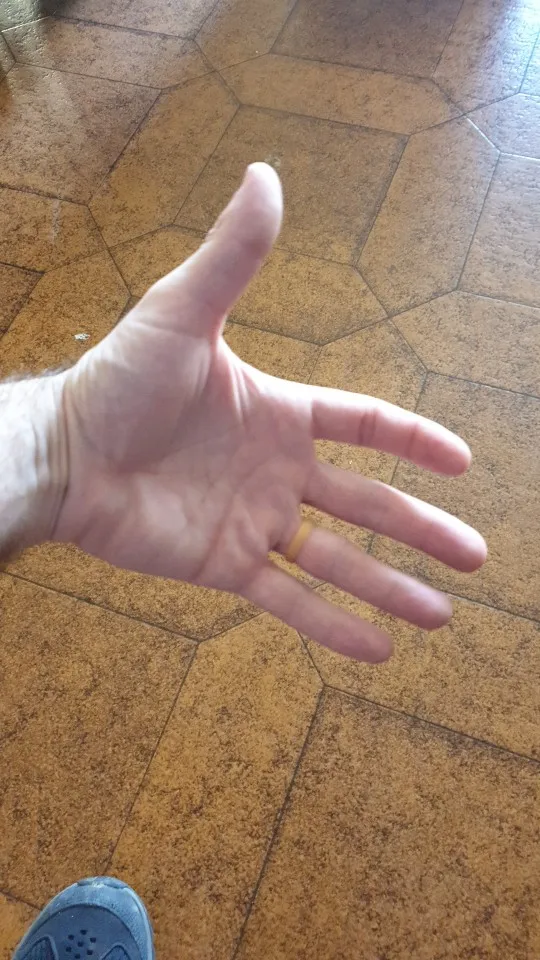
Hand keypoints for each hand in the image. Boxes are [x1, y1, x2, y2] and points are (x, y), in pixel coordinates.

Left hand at [54, 164, 485, 661]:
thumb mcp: (182, 313)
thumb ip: (232, 257)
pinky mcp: (224, 565)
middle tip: (474, 556)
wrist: (63, 456)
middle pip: (367, 504)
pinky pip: (288, 600)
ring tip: (440, 616)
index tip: (462, 461)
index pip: (363, 426)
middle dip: (422, 530)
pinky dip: (331, 626)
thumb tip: (266, 175)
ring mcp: (253, 521)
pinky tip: (377, 649)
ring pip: (337, 560)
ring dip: (390, 588)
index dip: (413, 441)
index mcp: (278, 414)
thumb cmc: (118, 382)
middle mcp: (274, 471)